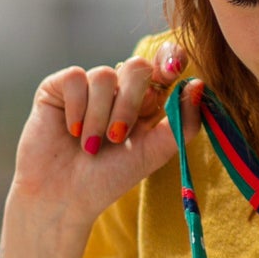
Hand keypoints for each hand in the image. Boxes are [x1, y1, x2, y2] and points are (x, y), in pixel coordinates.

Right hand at [10, 43, 201, 238]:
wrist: (64, 197)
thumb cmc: (109, 178)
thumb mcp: (154, 153)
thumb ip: (182, 123)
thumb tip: (199, 85)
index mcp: (146, 102)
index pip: (163, 66)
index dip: (169, 60)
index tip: (174, 69)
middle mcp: (119, 90)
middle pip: (137, 67)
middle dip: (130, 105)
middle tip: (117, 138)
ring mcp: (89, 86)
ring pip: (105, 75)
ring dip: (101, 116)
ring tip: (91, 146)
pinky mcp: (59, 87)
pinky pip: (76, 78)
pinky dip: (77, 109)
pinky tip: (73, 132)